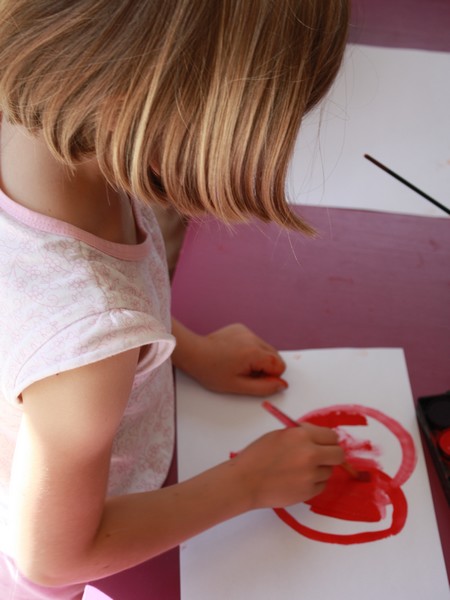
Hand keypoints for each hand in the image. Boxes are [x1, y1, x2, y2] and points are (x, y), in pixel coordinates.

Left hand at [172, 321, 287, 395]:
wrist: (194, 353)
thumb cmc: (211, 371)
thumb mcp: (238, 386)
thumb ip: (263, 387)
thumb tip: (281, 385)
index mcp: (254, 353)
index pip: (280, 366)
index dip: (269, 376)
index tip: (254, 379)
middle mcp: (253, 338)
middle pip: (275, 356)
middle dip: (265, 367)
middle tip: (245, 373)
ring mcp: (247, 331)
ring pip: (266, 348)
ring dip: (258, 358)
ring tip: (239, 363)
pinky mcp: (241, 328)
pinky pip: (255, 341)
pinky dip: (250, 349)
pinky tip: (235, 354)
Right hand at [230, 424, 343, 508]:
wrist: (245, 481)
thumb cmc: (257, 456)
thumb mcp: (279, 435)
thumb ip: (301, 434)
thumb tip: (319, 438)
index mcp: (302, 435)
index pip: (332, 436)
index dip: (328, 440)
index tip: (324, 444)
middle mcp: (310, 454)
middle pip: (338, 454)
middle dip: (332, 455)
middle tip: (321, 457)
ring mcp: (311, 475)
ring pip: (329, 471)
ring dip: (319, 470)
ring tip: (300, 470)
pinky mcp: (309, 492)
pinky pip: (321, 485)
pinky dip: (313, 483)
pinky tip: (297, 480)